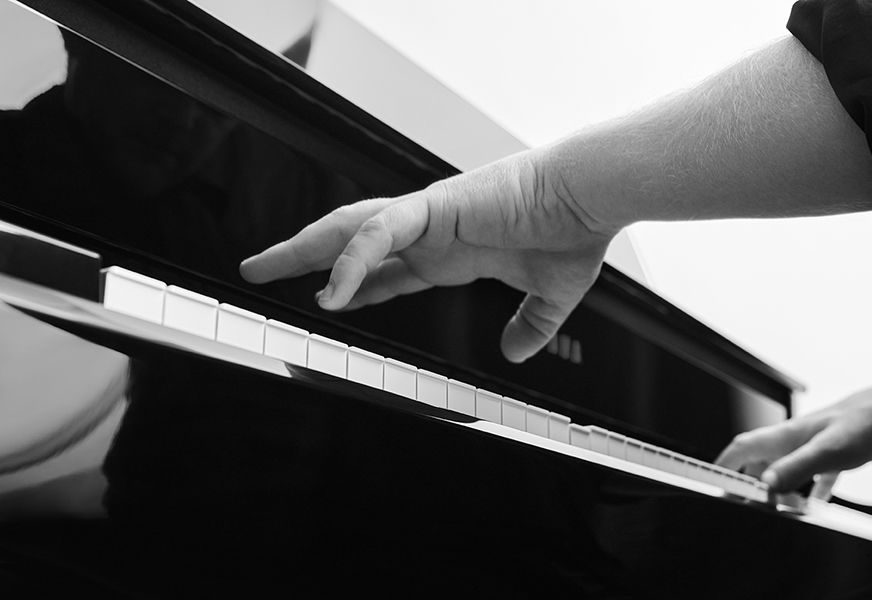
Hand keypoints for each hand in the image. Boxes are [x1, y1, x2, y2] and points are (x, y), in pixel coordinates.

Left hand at [239, 151, 617, 362]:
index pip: (387, 267)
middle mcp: (432, 231)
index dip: (353, 282)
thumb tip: (515, 352)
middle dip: (305, 255)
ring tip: (263, 265)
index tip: (327, 299)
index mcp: (453, 249)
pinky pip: (378, 233)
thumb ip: (530, 325)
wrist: (592, 196)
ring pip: (348, 229)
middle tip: (264, 268)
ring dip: (303, 247)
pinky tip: (331, 290)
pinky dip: (351, 260)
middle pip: (351, 242)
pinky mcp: (434, 208)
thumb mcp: (552, 296)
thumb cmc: (577, 229)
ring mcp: (428, 217)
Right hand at [715, 379, 871, 496]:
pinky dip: (812, 491)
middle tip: (741, 501)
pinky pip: (818, 476)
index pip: (745, 447)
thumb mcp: (827, 451)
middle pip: (761, 459)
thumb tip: (767, 485)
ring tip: (773, 507)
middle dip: (747, 478)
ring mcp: (817, 446)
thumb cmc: (864, 423)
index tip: (713, 480)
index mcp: (789, 435)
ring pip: (788, 467)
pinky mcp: (838, 455)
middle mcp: (798, 439)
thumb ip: (795, 467)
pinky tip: (816, 505)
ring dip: (778, 486)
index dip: (725, 462)